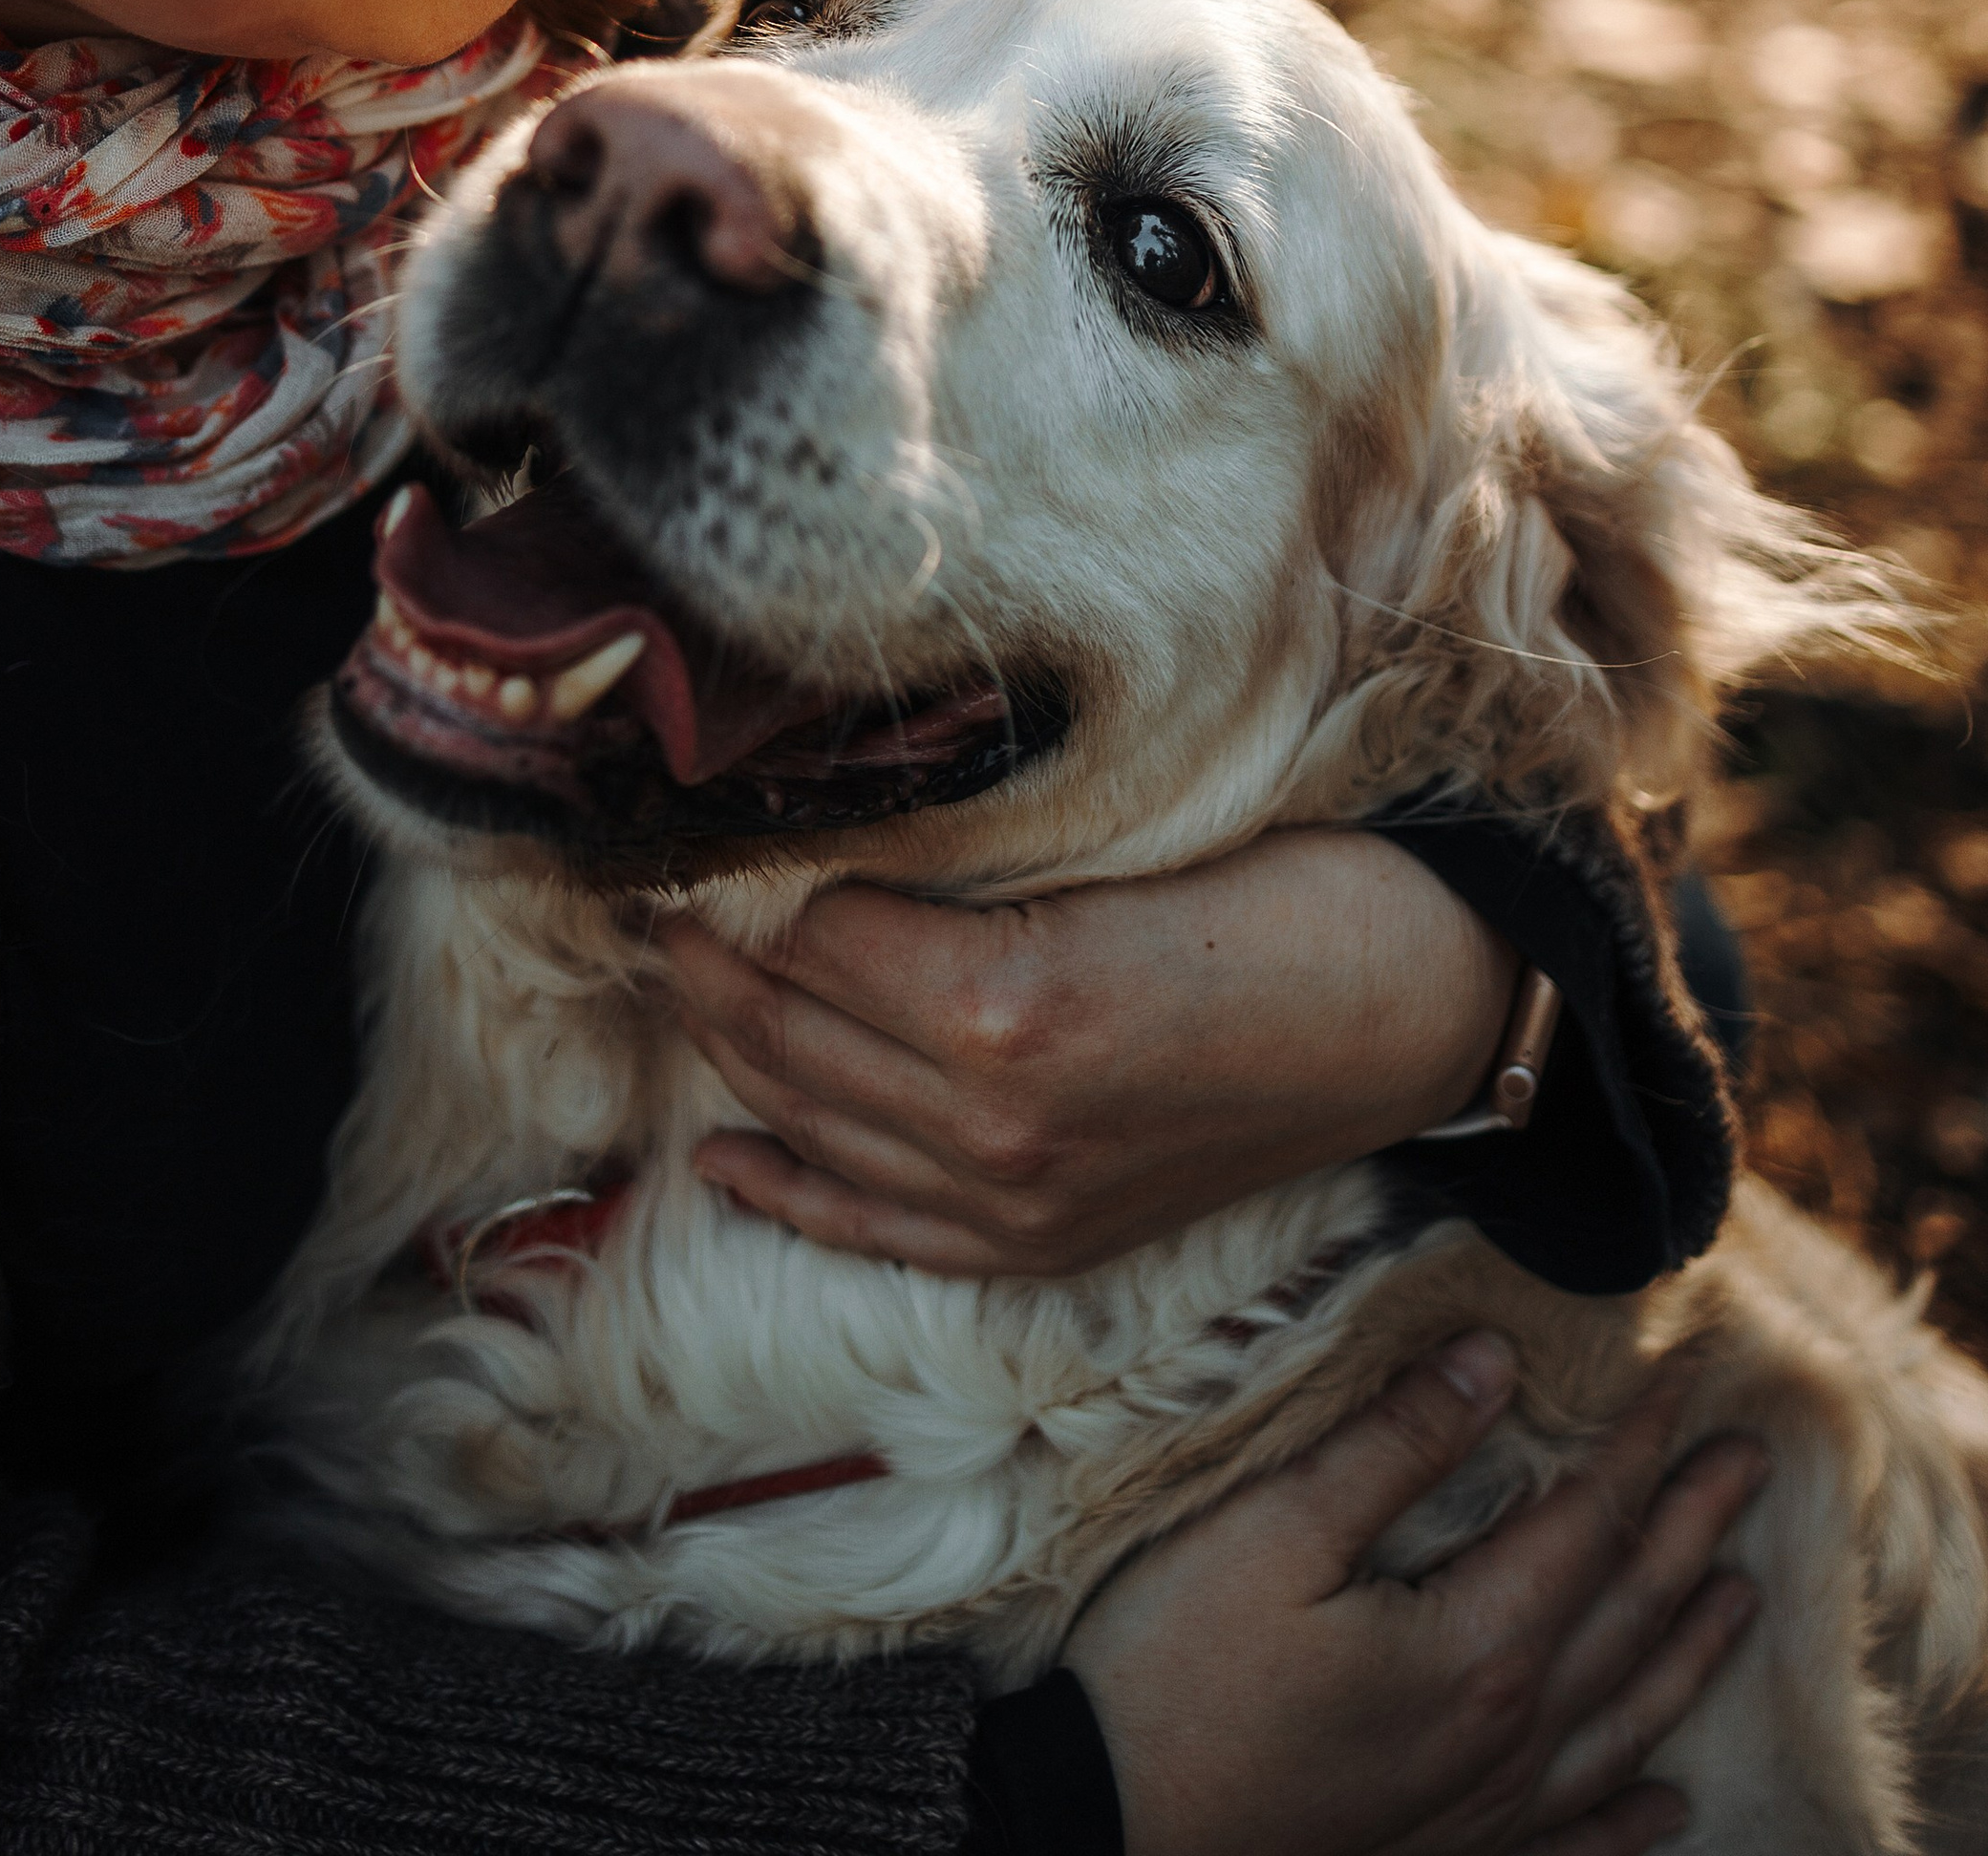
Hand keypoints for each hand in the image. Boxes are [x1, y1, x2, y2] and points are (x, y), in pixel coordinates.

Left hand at [664, 831, 1516, 1273]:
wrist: (1418, 1006)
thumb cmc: (1288, 884)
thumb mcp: (1118, 839)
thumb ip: (971, 851)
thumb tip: (834, 828)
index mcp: (1002, 1002)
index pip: (811, 932)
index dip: (749, 872)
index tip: (694, 822)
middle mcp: (989, 1121)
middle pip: (791, 1030)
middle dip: (706, 960)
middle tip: (646, 890)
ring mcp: (1013, 1200)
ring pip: (815, 1119)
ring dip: (730, 1048)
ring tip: (676, 973)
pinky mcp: (1044, 1242)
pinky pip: (876, 1228)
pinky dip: (790, 1192)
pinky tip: (724, 1159)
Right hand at [1068, 1329, 1765, 1855]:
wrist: (1108, 1830)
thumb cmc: (1177, 1668)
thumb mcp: (1272, 1530)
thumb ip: (1393, 1446)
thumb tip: (1494, 1360)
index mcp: (1476, 1649)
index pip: (1591, 1523)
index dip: (1641, 1445)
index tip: (1688, 1376)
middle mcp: (1507, 1738)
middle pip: (1629, 1615)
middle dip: (1695, 1529)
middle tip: (1752, 1460)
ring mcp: (1482, 1811)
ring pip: (1623, 1723)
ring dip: (1690, 1652)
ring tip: (1743, 1597)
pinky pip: (1572, 1843)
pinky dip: (1632, 1822)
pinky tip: (1669, 1805)